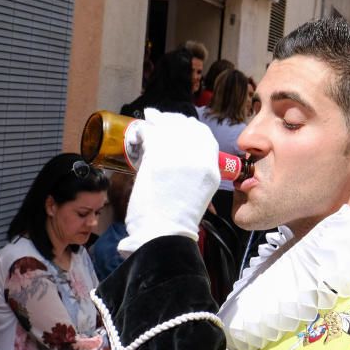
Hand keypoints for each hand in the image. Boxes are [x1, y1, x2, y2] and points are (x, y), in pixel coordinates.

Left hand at [117, 108, 220, 255]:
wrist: (165, 231)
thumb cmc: (177, 222)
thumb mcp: (197, 196)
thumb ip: (193, 177)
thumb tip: (180, 167)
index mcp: (211, 169)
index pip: (204, 136)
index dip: (190, 126)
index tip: (179, 123)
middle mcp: (199, 158)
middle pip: (187, 126)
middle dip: (173, 119)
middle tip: (160, 118)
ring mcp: (179, 154)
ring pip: (168, 125)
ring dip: (156, 121)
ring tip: (148, 120)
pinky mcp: (158, 154)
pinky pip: (149, 132)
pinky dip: (142, 130)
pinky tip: (138, 132)